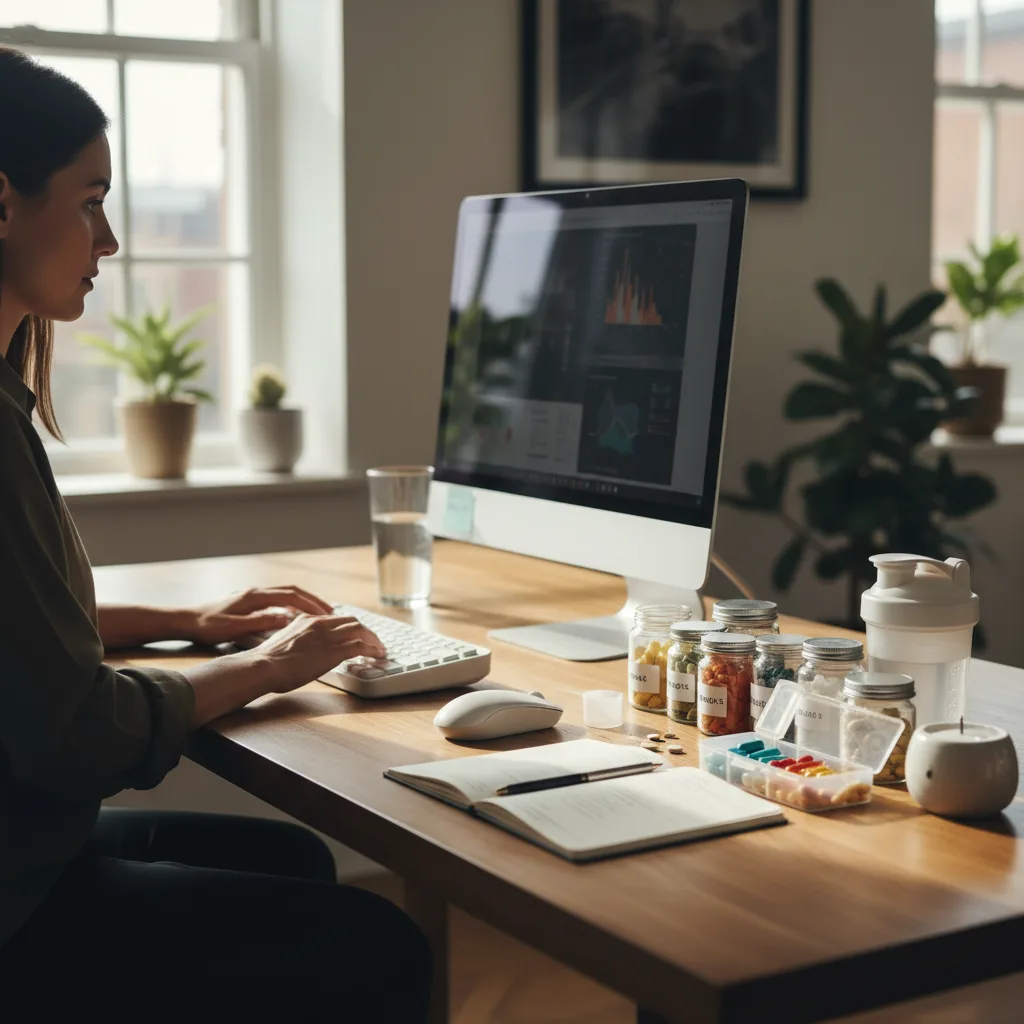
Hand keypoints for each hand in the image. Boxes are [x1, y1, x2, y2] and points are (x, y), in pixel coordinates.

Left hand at [188, 585, 335, 645]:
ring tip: (320, 614)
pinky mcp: (250, 601)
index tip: (327, 614)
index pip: (291, 596)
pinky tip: (297, 616)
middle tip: (331, 612)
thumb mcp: (235, 627)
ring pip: (286, 594)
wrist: (186, 620)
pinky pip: (278, 599)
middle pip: (293, 591)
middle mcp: (256, 592)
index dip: (311, 604)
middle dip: (313, 600)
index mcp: (255, 596)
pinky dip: (292, 605)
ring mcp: (253, 595)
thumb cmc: (208, 625)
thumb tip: (286, 618)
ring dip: (304, 602)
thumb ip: (261, 622)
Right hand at [254, 613, 386, 692]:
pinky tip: (377, 656)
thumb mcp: (285, 642)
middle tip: (374, 642)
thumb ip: (299, 640)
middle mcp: (319, 623)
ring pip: (360, 630)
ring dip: (374, 640)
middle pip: (352, 621)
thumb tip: (304, 650)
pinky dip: (372, 650)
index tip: (356, 634)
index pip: (336, 618)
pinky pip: (360, 646)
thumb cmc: (267, 662)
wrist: (262, 666)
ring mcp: (327, 636)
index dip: (350, 626)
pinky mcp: (333, 651)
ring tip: (380, 649)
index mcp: (307, 619)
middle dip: (366, 631)